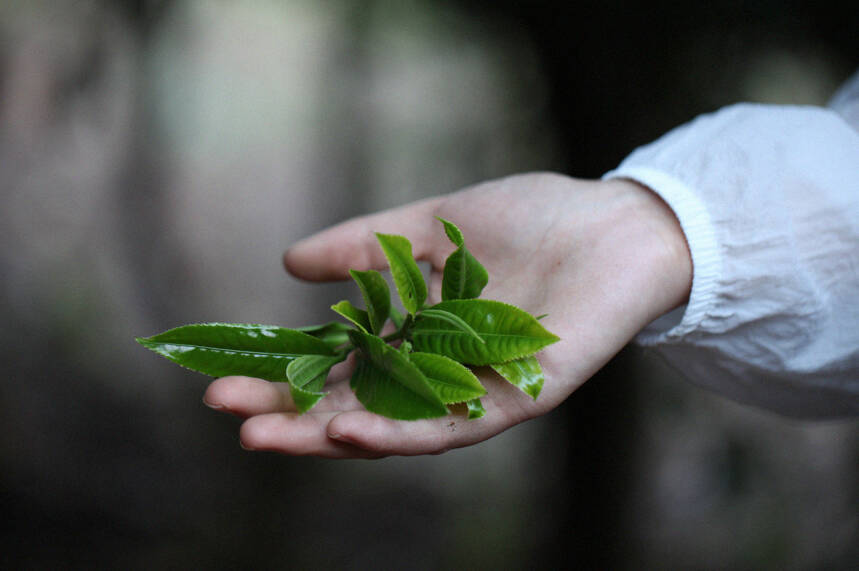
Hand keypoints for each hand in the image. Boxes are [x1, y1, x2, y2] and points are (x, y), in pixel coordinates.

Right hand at [204, 173, 691, 457]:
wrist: (618, 222)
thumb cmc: (534, 220)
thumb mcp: (431, 223)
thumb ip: (366, 245)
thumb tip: (289, 262)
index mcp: (418, 337)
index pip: (339, 369)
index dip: (285, 378)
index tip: (224, 380)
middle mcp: (442, 373)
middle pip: (357, 406)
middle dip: (292, 416)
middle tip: (229, 417)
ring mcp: (480, 390)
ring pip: (398, 428)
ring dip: (332, 436)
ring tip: (266, 435)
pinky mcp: (521, 397)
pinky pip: (457, 426)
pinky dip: (403, 432)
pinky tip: (349, 428)